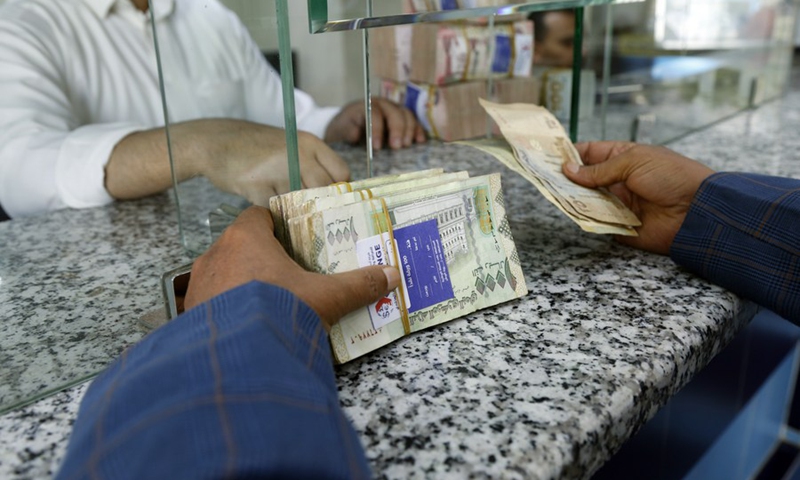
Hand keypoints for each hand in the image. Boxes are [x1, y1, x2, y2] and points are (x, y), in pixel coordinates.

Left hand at [184, 206, 400, 330]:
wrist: (237, 358)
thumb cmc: (279, 311)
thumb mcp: (327, 298)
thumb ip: (358, 285)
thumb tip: (390, 275)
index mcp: (246, 238)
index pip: (257, 215)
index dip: (276, 224)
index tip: (292, 238)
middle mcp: (215, 255)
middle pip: (240, 245)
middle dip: (261, 258)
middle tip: (286, 275)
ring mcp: (197, 284)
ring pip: (222, 274)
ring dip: (240, 284)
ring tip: (265, 305)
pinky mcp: (189, 313)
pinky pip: (208, 303)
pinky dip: (225, 310)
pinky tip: (245, 327)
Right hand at [196, 121, 349, 206]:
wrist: (214, 142)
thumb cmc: (256, 148)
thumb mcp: (290, 146)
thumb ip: (312, 165)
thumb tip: (334, 196)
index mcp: (310, 143)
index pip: (341, 173)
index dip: (339, 190)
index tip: (331, 200)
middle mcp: (297, 154)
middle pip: (324, 190)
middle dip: (319, 204)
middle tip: (310, 212)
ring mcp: (277, 169)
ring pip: (300, 202)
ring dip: (295, 210)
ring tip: (287, 208)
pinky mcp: (256, 185)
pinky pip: (274, 209)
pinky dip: (273, 212)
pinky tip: (266, 204)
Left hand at [324, 97, 426, 149]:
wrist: (347, 127)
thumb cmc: (344, 129)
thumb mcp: (339, 130)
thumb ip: (346, 131)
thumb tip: (356, 133)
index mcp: (366, 106)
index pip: (375, 114)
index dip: (377, 129)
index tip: (376, 147)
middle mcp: (382, 105)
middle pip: (394, 112)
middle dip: (397, 129)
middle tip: (397, 147)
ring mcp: (394, 111)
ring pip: (407, 115)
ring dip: (409, 130)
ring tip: (407, 145)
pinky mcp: (402, 120)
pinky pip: (413, 122)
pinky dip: (418, 130)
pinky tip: (420, 142)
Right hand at [562, 141, 714, 254]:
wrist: (697, 211)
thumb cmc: (672, 176)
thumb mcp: (633, 162)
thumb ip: (598, 169)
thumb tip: (569, 169)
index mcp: (623, 158)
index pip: (590, 153)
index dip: (570, 154)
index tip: (548, 156)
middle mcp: (618, 181)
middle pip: (583, 179)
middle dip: (565, 178)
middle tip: (543, 177)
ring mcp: (618, 204)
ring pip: (586, 201)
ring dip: (572, 198)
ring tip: (552, 193)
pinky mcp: (619, 226)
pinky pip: (597, 222)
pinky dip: (585, 218)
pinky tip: (571, 212)